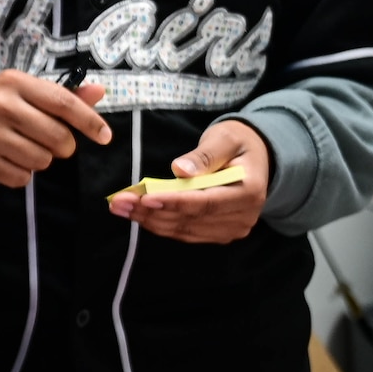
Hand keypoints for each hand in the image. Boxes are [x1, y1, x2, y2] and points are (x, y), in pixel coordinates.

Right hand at [0, 71, 111, 187]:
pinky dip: (22, 173)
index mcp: (15, 83)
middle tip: (52, 142)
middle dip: (64, 146)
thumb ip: (60, 94)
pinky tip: (9, 160)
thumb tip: (99, 92)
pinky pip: (21, 178)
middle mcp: (1, 106)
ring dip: (41, 159)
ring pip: (41, 161)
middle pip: (58, 138)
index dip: (90, 122)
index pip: (63, 104)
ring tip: (25, 148)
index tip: (105, 136)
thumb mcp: (20, 89)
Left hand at [109, 118, 271, 243]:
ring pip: (184, 229)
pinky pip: (185, 232)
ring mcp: (231, 229)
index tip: (143, 199)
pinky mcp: (218, 233)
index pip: (206, 202)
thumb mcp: (224, 138)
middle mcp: (243, 217)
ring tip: (120, 207)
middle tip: (118, 202)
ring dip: (149, 220)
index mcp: (249, 191)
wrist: (254, 159)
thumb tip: (180, 170)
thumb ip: (204, 155)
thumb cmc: (236, 143)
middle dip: (151, 211)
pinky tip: (136, 214)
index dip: (174, 202)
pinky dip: (159, 223)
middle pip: (191, 219)